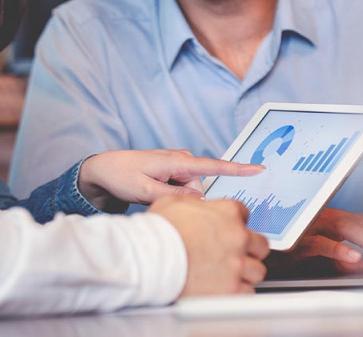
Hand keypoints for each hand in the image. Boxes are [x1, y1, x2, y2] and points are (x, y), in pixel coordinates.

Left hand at [78, 149, 264, 212]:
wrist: (104, 168)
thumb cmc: (122, 176)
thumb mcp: (145, 191)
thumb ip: (174, 198)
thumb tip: (200, 202)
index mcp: (177, 161)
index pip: (214, 166)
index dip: (238, 169)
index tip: (259, 168)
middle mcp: (182, 159)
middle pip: (198, 190)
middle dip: (184, 201)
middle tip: (154, 199)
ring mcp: (177, 164)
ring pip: (190, 191)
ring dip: (175, 198)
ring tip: (150, 194)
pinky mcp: (173, 170)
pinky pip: (182, 188)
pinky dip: (171, 194)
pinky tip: (152, 191)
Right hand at [149, 195, 269, 295]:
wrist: (149, 261)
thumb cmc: (157, 233)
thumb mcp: (172, 202)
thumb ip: (191, 201)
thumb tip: (195, 202)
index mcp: (227, 213)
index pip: (245, 214)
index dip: (235, 223)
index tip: (229, 230)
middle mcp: (237, 237)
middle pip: (260, 244)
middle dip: (249, 249)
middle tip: (234, 254)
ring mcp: (237, 264)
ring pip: (257, 270)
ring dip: (245, 272)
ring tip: (229, 273)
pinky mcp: (232, 289)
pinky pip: (247, 292)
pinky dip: (238, 292)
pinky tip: (225, 288)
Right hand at [269, 208, 362, 274]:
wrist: (266, 257)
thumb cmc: (295, 257)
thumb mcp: (331, 260)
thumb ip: (354, 262)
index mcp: (330, 218)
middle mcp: (322, 218)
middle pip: (359, 221)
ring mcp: (310, 227)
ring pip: (344, 226)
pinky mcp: (298, 241)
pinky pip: (321, 243)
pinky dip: (339, 249)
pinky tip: (353, 257)